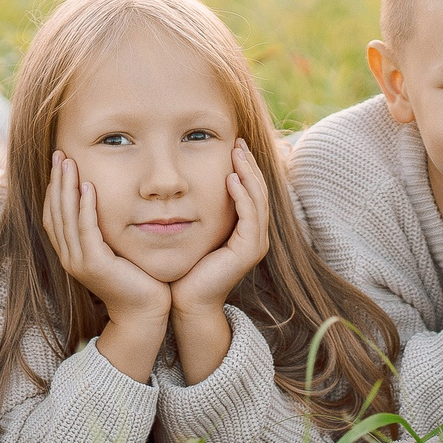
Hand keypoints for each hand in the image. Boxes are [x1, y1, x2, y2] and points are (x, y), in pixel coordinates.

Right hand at [42, 149, 171, 381]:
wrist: (145, 311)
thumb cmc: (137, 278)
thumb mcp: (116, 248)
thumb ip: (105, 228)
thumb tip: (107, 200)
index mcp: (72, 252)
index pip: (54, 214)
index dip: (54, 188)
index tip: (60, 162)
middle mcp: (69, 257)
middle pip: (55, 212)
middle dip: (56, 181)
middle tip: (60, 154)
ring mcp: (78, 262)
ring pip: (66, 218)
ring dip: (67, 188)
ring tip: (70, 163)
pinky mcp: (94, 265)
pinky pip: (86, 230)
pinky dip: (86, 207)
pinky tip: (89, 187)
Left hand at [169, 140, 267, 381]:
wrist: (185, 300)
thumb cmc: (184, 266)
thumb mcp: (192, 229)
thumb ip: (197, 207)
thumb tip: (183, 181)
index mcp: (244, 229)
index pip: (250, 190)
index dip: (244, 167)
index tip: (232, 144)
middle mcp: (255, 235)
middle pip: (259, 190)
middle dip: (249, 164)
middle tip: (238, 141)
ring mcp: (255, 243)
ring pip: (258, 199)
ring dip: (248, 174)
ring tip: (237, 153)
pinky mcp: (248, 251)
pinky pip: (250, 216)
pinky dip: (242, 196)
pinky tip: (231, 179)